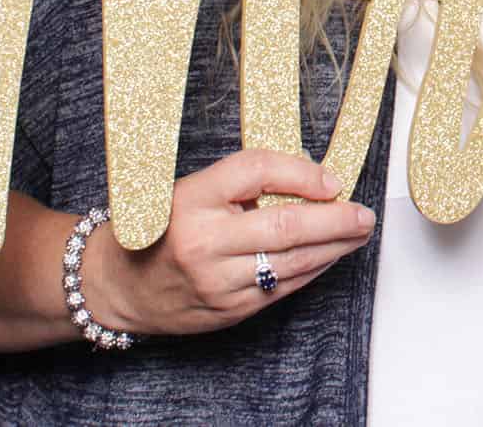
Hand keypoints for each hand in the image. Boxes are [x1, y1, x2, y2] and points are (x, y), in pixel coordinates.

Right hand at [86, 150, 376, 335]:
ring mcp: (216, 282)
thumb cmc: (161, 228)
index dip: (301, 172)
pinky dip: (312, 270)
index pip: (256, 171)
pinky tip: (329, 256)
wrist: (117, 285)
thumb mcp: (192, 190)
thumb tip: (314, 181)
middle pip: (285, 224)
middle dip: (336, 219)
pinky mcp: (227, 311)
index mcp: (191, 199)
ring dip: (333, 247)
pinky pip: (281, 288)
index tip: (332, 179)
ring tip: (357, 233)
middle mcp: (204, 242)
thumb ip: (245, 183)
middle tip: (364, 214)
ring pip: (291, 262)